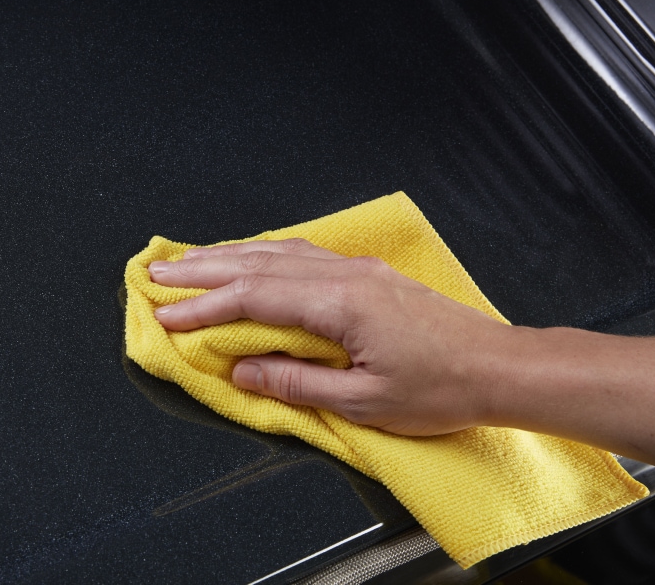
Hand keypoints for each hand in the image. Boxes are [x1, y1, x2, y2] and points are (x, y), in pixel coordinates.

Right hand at [148, 238, 512, 435]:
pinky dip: (266, 254)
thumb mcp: (363, 401)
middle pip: (258, 265)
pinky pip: (303, 255)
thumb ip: (295, 382)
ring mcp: (358, 270)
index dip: (205, 307)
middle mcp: (346, 275)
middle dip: (203, 270)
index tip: (166, 314)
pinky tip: (251, 257)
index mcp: (341, 304)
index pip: (254, 299)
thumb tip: (242, 371)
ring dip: (230, 255)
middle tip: (157, 276)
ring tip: (191, 260)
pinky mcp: (367, 275)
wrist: (497, 366)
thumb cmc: (441, 388)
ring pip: (279, 253)